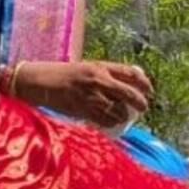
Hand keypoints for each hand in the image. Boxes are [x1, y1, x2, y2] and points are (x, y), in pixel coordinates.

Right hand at [17, 60, 151, 128]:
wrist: (40, 81)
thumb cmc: (61, 75)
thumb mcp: (84, 68)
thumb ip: (102, 76)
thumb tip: (121, 88)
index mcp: (99, 66)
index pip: (129, 72)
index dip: (143, 82)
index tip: (149, 90)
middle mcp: (98, 79)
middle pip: (128, 92)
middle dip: (140, 102)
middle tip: (143, 108)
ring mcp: (91, 95)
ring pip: (117, 110)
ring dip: (123, 115)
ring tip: (123, 116)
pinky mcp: (83, 109)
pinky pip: (104, 119)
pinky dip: (110, 122)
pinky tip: (111, 122)